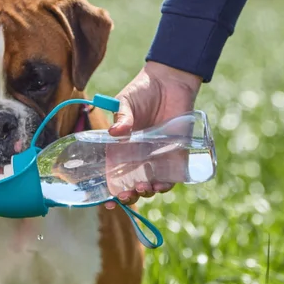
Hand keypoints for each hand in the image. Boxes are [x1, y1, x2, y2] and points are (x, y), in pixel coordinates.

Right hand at [104, 61, 201, 209]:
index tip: (108, 201)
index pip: (112, 173)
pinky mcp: (176, 154)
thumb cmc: (142, 91)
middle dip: (129, 195)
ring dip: (146, 191)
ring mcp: (156, 158)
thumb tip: (116, 131)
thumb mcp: (126, 102)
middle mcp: (137, 157)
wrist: (170, 81)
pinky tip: (161, 184)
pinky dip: (166, 184)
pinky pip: (172, 176)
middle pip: (131, 184)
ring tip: (144, 187)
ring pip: (150, 184)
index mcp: (120, 148)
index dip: (109, 189)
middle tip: (127, 194)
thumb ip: (122, 116)